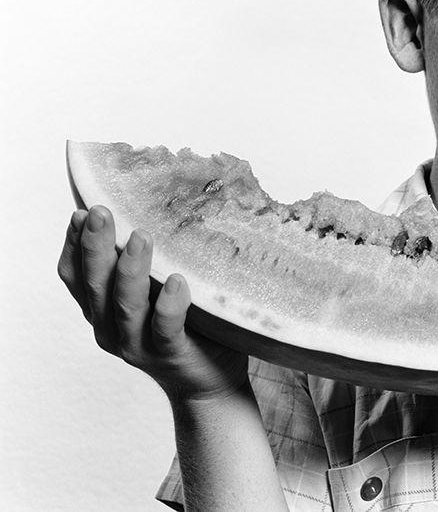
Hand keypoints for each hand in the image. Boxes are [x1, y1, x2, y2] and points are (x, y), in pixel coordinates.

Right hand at [58, 205, 248, 401]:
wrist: (209, 382)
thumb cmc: (185, 326)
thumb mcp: (156, 292)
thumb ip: (146, 266)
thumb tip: (151, 210)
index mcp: (104, 312)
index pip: (76, 277)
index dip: (74, 246)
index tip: (80, 212)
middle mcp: (113, 329)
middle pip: (95, 286)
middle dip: (95, 247)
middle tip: (100, 212)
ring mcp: (139, 345)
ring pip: (126, 305)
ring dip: (130, 269)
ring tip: (140, 236)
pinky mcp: (171, 355)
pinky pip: (166, 329)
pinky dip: (170, 304)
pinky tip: (178, 281)